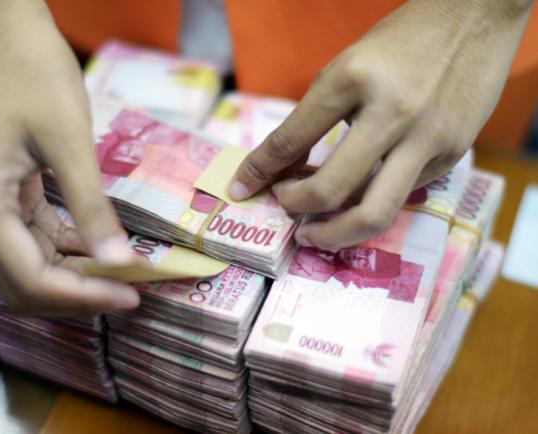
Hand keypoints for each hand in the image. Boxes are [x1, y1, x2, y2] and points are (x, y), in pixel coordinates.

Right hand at [0, 0, 138, 314]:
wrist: (7, 32)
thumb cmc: (35, 75)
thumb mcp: (70, 142)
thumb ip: (92, 208)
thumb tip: (121, 263)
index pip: (31, 278)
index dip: (84, 296)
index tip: (132, 296)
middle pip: (25, 283)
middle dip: (79, 294)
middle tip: (131, 294)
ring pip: (30, 266)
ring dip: (76, 276)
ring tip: (124, 278)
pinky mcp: (3, 195)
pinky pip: (36, 238)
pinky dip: (69, 250)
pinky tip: (103, 250)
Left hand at [230, 0, 532, 249]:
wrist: (476, 15)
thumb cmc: (399, 41)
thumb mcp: (347, 67)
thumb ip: (317, 118)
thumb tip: (287, 169)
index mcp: (352, 79)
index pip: (290, 139)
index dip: (257, 170)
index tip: (240, 188)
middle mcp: (391, 112)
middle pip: (330, 189)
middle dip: (295, 208)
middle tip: (285, 208)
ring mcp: (427, 137)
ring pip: (372, 213)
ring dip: (334, 235)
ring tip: (314, 233)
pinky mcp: (453, 153)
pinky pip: (402, 194)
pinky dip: (373, 200)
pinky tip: (362, 193)